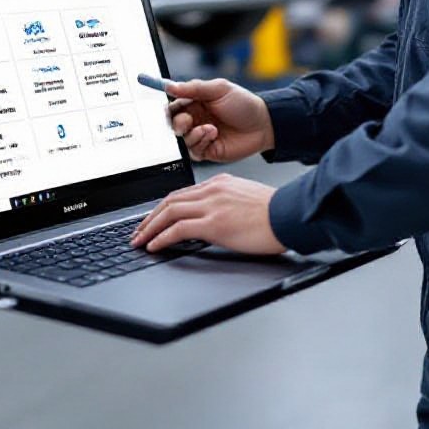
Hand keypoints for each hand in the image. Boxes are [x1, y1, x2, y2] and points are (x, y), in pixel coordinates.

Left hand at [130, 173, 285, 253]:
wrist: (289, 214)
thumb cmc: (275, 213)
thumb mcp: (246, 200)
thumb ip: (226, 204)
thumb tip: (214, 220)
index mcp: (220, 183)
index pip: (182, 193)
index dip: (163, 207)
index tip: (153, 219)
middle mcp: (212, 190)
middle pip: (169, 200)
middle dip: (149, 218)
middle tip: (138, 232)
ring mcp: (212, 205)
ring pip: (169, 212)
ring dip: (150, 228)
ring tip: (140, 241)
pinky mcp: (214, 223)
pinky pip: (178, 228)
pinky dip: (161, 238)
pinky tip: (154, 246)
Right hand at [165, 78, 274, 162]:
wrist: (263, 124)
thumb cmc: (244, 103)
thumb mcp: (219, 89)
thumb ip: (194, 88)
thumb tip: (170, 86)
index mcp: (195, 103)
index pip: (173, 106)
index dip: (167, 108)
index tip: (166, 109)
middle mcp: (196, 120)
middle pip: (174, 125)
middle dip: (177, 124)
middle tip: (187, 121)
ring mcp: (201, 136)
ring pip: (182, 140)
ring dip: (193, 134)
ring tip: (211, 129)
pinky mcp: (208, 151)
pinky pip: (194, 151)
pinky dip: (200, 142)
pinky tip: (213, 135)